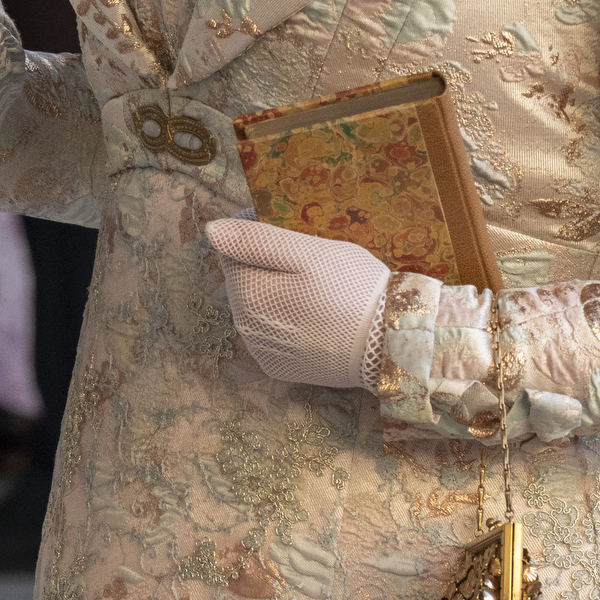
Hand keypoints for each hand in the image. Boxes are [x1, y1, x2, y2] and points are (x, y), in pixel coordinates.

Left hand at [204, 218, 393, 389]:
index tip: (293, 237)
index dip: (259, 237)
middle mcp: (244, 326)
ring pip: (256, 308)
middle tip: (311, 267)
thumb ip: (256, 240)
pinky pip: (271, 335)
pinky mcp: (279, 369)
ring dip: (275, 296)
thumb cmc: (352, 289)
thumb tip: (212, 230)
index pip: (232, 251)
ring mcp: (261, 352)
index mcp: (246, 291)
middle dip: (267, 269)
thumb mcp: (308, 253)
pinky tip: (313, 319)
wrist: (387, 344)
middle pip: (243, 282)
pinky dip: (285, 324)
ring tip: (316, 293)